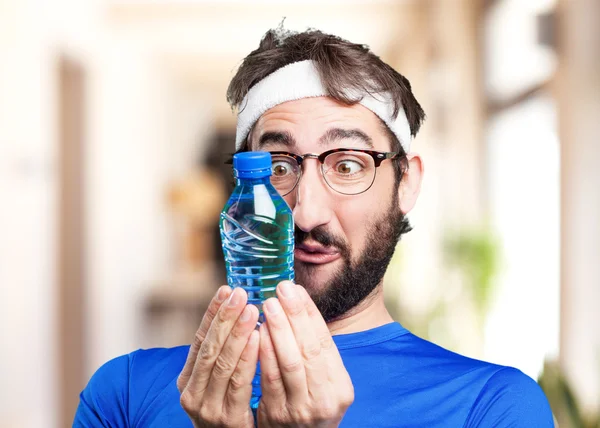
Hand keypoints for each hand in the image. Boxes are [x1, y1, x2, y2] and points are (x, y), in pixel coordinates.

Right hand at [178, 285, 259, 427]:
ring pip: (222, 363)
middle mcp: (192, 394)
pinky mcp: (228, 420)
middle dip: (225, 318)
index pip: (199, 340)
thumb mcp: (217, 383)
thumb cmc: (228, 410)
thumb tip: (235, 311)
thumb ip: (221, 355)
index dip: (212, 313)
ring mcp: (208, 408)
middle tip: (240, 293)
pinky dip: (247, 358)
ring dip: (237, 333)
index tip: (226, 289)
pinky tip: (257, 338)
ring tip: (252, 309)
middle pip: (209, 348)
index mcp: (187, 380)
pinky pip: (239, 383)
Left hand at [257, 281, 353, 426]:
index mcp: (341, 386)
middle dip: (295, 316)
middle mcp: (326, 400)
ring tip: (268, 305)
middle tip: (281, 290)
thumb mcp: (321, 380)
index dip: (309, 313)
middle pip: (310, 350)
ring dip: (278, 331)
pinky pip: (270, 380)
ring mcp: (301, 410)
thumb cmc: (307, 402)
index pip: (325, 342)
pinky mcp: (277, 417)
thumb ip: (313, 349)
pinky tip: (257, 333)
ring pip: (290, 363)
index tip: (295, 289)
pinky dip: (264, 354)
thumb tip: (296, 301)